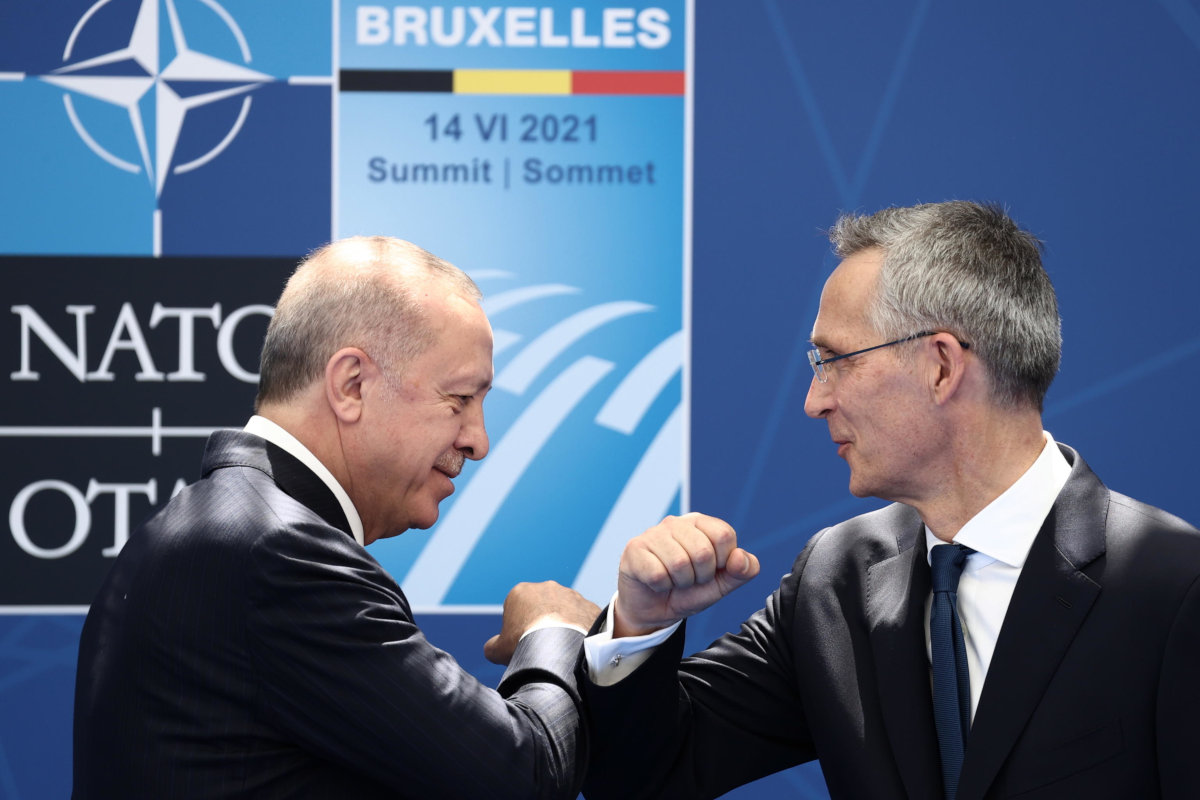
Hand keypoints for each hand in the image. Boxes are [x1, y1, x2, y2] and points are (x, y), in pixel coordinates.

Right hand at [484, 581, 600, 664]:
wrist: (560, 647)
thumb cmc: (524, 644)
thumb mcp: (498, 650)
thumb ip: (493, 646)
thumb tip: (492, 649)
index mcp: (521, 592)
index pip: (517, 607)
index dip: (518, 626)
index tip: (522, 642)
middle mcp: (547, 587)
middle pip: (542, 605)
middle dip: (542, 621)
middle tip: (543, 645)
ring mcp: (571, 595)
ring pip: (565, 610)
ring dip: (564, 624)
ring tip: (562, 647)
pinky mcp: (589, 606)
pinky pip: (584, 618)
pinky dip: (581, 629)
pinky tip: (578, 645)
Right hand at [613, 513, 758, 637]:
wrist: (655, 611)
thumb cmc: (688, 591)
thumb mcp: (722, 585)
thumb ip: (742, 572)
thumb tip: (740, 557)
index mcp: (701, 523)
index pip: (724, 535)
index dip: (722, 562)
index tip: (710, 570)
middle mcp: (676, 522)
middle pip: (703, 551)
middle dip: (700, 576)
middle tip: (689, 579)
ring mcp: (653, 534)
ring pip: (679, 563)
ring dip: (680, 583)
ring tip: (673, 581)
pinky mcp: (634, 548)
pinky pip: (657, 574)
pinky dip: (661, 587)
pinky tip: (656, 582)